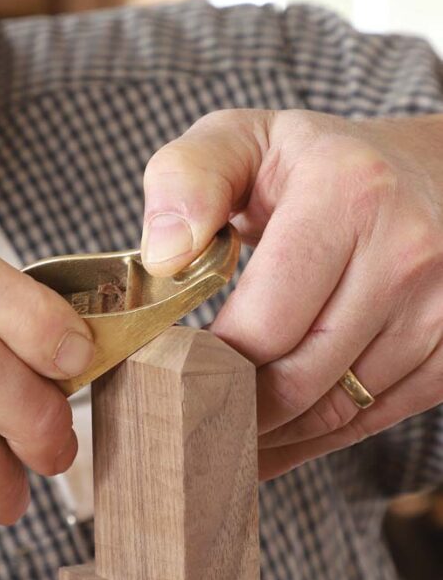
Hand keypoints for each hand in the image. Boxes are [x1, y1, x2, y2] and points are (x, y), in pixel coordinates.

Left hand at [141, 109, 442, 478]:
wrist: (427, 172)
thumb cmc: (317, 163)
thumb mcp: (244, 139)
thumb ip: (186, 178)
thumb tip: (164, 255)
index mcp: (349, 195)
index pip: (263, 325)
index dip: (206, 360)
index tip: (170, 366)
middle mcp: (407, 254)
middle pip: (297, 380)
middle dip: (232, 406)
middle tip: (186, 411)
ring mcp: (440, 308)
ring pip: (334, 412)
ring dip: (272, 432)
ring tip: (222, 428)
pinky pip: (373, 421)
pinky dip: (316, 439)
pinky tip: (274, 437)